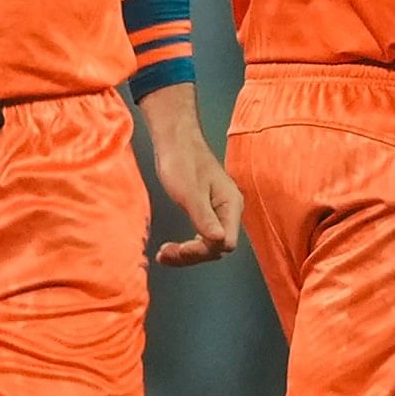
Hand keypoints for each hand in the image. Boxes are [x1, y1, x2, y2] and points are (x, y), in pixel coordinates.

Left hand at [137, 86, 242, 266]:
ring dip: (188, 253)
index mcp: (231, 205)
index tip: (178, 248)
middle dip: (192, 255)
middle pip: (218, 248)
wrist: (175, 140)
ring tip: (165, 254)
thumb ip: (204, 218)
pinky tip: (173, 247)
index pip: (225, 243)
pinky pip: (203, 236)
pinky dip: (188, 245)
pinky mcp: (208, 211)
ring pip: (210, 244)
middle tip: (164, 254)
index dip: (201, 250)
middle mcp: (230, 211)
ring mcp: (219, 212)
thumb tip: (219, 242)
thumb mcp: (189, 192)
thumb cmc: (181, 160)